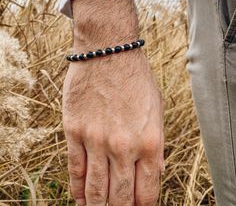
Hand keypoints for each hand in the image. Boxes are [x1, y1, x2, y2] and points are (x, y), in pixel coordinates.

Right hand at [63, 0, 164, 205]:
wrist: (108, 51)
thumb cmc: (135, 78)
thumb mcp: (156, 110)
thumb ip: (155, 145)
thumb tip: (152, 173)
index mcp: (150, 142)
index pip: (146, 192)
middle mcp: (123, 146)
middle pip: (120, 197)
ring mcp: (96, 140)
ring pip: (95, 189)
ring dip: (96, 205)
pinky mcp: (74, 130)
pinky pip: (75, 169)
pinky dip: (77, 188)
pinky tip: (79, 197)